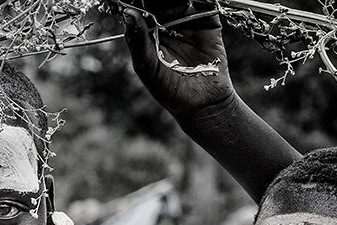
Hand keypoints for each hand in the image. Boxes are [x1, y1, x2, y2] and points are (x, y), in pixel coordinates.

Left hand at [123, 0, 234, 119]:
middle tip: (158, 3)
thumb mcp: (147, 67)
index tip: (136, 0)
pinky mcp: (209, 20)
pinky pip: (206, 3)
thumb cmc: (169, 89)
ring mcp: (188, 18)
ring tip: (179, 4)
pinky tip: (193, 3)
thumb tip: (128, 12)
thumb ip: (137, 41)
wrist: (202, 103)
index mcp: (148, 29)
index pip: (140, 5)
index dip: (138, 1)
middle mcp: (167, 20)